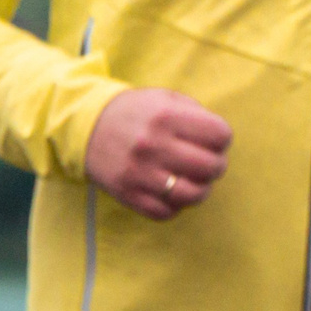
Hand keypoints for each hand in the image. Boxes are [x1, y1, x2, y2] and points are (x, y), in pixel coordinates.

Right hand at [85, 88, 231, 220]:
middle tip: (211, 163)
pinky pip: (166, 212)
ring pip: (192, 195)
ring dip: (202, 190)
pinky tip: (174, 192)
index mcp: (166, 117)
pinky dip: (176, 206)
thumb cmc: (137, 112)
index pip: (219, 135)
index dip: (223, 139)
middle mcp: (153, 145)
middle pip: (210, 166)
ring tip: (196, 181)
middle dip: (218, 165)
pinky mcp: (128, 195)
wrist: (88, 127)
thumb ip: (196, 114)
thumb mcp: (166, 98)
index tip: (215, 140)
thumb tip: (221, 141)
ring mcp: (140, 173)